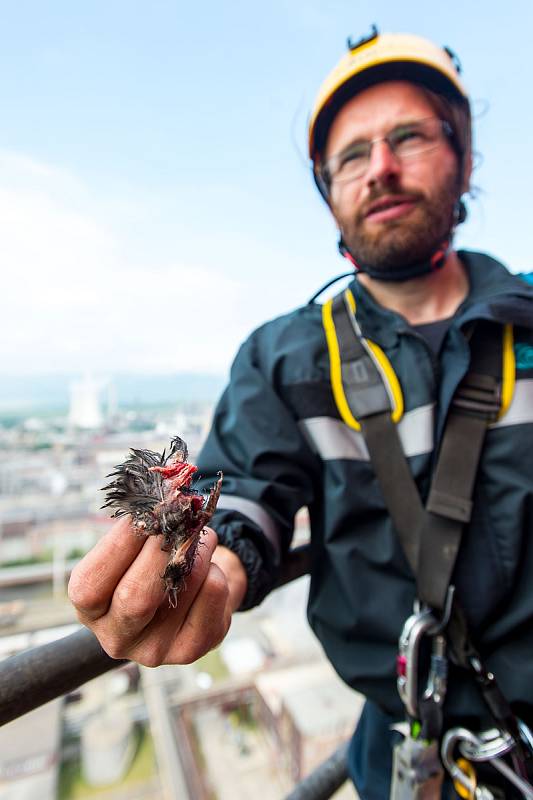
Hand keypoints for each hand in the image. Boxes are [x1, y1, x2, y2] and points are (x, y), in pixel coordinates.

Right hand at [68, 519, 246, 666]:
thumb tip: (163, 503)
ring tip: (197, 535)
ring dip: (194, 552)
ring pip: (179, 591)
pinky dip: (214, 570)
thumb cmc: (151, 562)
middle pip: (134, 597)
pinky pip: (211, 598)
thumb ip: (140, 530)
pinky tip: (210, 567)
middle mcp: (116, 637)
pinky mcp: (191, 648)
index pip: (91, 585)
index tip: (145, 510)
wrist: (190, 592)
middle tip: (176, 520)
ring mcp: (154, 649)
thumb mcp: (135, 548)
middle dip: (159, 550)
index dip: (119, 543)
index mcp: (90, 609)